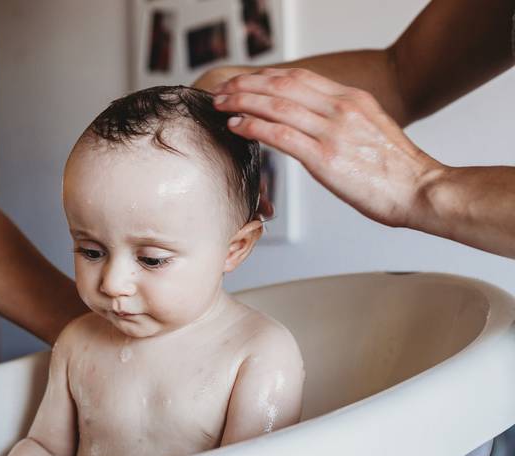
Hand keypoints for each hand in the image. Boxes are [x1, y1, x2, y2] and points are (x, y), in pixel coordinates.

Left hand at [213, 68, 443, 228]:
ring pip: (276, 105)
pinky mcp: (325, 158)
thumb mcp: (371, 132)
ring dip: (242, 102)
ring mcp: (332, 131)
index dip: (267, 77)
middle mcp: (341, 109)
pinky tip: (236, 126)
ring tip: (221, 105)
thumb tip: (317, 126)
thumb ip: (344, 123)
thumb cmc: (398, 171)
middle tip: (223, 89)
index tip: (245, 81)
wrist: (422, 190)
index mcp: (352, 100)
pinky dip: (254, 127)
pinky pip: (280, 135)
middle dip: (247, 85)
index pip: (300, 78)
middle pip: (282, 85)